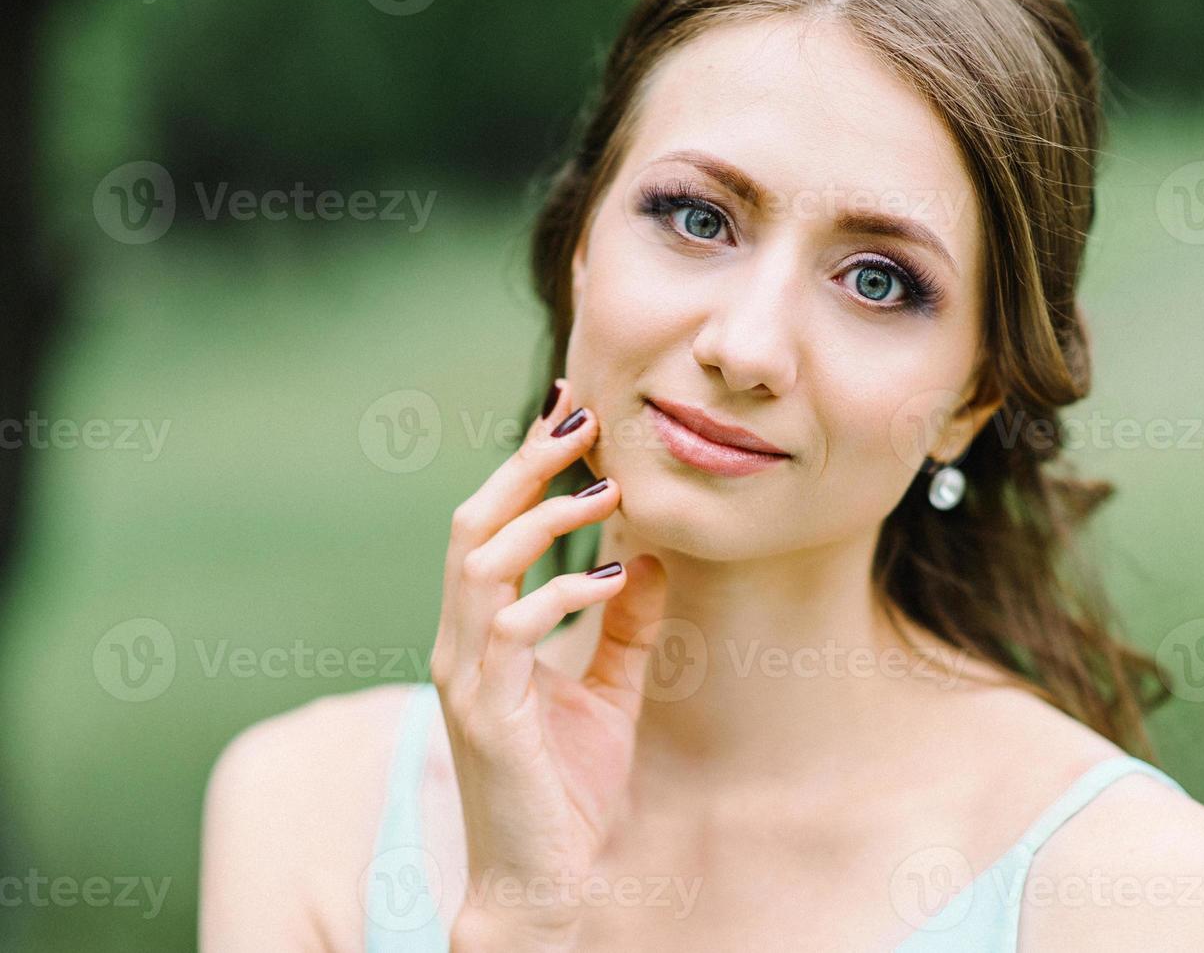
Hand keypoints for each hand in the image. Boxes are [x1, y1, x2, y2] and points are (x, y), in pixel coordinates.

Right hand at [429, 379, 667, 946]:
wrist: (545, 879)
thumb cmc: (569, 785)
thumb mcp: (610, 687)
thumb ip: (625, 623)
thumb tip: (656, 555)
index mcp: (483, 630)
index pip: (492, 526)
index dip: (526, 465)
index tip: (573, 411)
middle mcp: (461, 641)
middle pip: (471, 525)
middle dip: (523, 466)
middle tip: (582, 421)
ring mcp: (466, 675)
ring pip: (479, 565)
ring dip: (543, 519)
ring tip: (606, 493)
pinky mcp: (487, 714)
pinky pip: (511, 632)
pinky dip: (562, 593)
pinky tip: (613, 580)